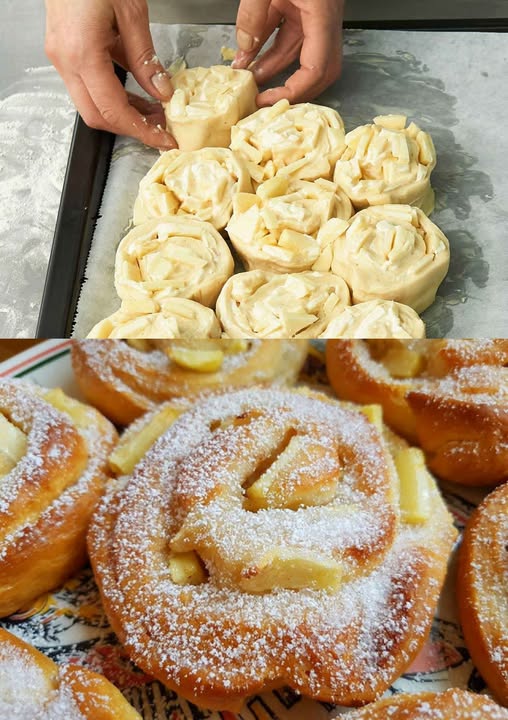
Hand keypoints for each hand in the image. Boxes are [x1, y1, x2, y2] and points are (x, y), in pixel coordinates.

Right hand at [44, 0, 175, 147]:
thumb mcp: (131, 11)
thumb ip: (146, 57)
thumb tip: (162, 92)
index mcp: (82, 53)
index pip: (113, 110)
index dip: (141, 130)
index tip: (163, 139)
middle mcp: (66, 60)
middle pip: (97, 116)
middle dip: (130, 128)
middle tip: (160, 130)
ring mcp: (61, 57)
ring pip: (91, 104)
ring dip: (123, 113)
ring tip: (153, 113)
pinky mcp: (64, 52)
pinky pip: (88, 86)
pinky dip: (113, 95)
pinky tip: (137, 94)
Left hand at [233, 0, 343, 105]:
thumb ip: (254, 12)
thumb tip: (245, 46)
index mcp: (323, 13)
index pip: (317, 69)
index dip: (294, 92)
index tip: (268, 100)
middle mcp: (325, 17)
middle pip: (317, 69)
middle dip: (289, 87)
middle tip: (263, 100)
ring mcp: (315, 12)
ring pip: (297, 50)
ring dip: (273, 67)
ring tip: (249, 77)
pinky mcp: (303, 4)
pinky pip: (287, 32)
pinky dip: (268, 45)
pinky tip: (249, 53)